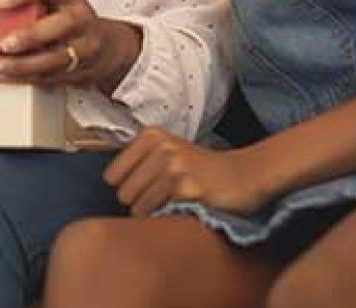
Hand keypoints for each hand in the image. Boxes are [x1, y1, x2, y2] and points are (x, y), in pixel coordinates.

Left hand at [0, 0, 141, 94]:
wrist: (106, 46)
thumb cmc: (70, 18)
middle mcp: (80, 20)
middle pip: (63, 24)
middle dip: (32, 35)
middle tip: (5, 43)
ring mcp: (83, 47)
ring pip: (55, 58)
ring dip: (22, 64)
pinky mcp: (78, 70)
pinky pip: (50, 76)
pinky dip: (24, 77)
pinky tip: (4, 74)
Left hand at [106, 128, 273, 216]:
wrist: (246, 175)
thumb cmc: (203, 168)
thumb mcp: (169, 150)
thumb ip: (139, 161)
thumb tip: (110, 184)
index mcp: (151, 136)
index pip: (112, 176)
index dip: (127, 188)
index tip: (144, 189)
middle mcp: (160, 148)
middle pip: (123, 194)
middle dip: (139, 203)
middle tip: (163, 200)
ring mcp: (174, 168)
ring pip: (138, 208)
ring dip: (153, 214)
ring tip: (174, 204)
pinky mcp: (187, 189)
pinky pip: (158, 215)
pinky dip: (167, 219)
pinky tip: (184, 210)